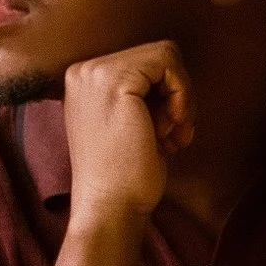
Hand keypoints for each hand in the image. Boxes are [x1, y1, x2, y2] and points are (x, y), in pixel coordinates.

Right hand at [62, 40, 191, 228]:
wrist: (109, 208)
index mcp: (83, 81)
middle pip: (156, 57)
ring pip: (166, 56)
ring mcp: (96, 73)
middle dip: (176, 96)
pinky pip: (169, 64)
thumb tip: (178, 75)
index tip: (166, 131)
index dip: (166, 95)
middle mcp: (83, 70)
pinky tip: (171, 129)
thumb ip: (142, 95)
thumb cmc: (125, 177)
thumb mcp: (130, 123)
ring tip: (170, 135)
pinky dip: (182, 96)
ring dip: (181, 97)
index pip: (143, 63)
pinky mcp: (117, 81)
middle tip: (172, 135)